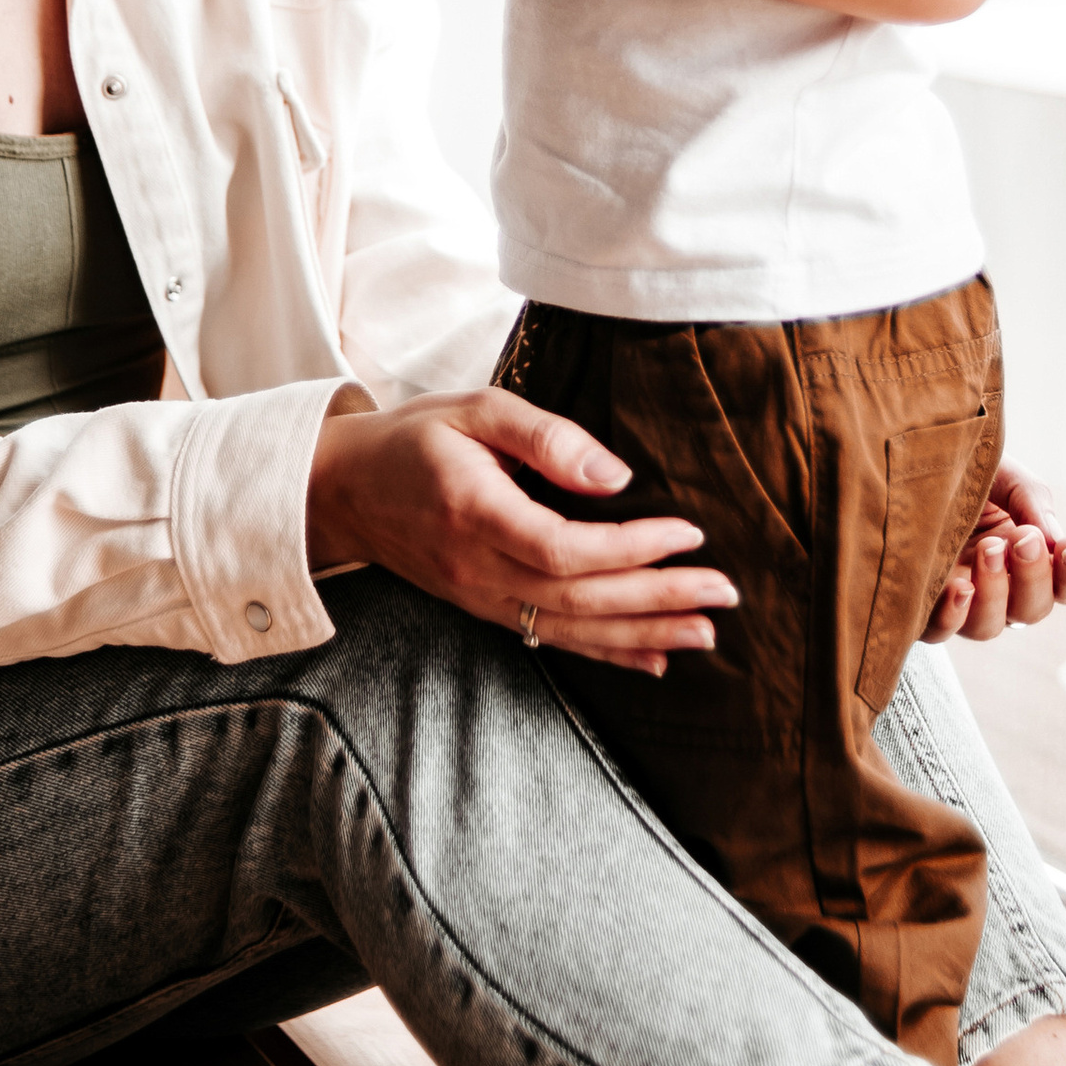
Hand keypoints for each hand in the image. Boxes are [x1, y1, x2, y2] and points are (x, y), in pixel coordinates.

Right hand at [305, 388, 737, 675]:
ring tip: (705, 633)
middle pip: (576, 598)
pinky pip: (548, 637)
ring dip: (642, 634)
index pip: (562, 548)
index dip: (630, 548)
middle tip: (724, 592)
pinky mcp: (482, 607)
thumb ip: (546, 437)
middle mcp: (476, 567)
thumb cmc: (413, 438)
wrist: (342, 490)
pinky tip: (653, 656)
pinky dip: (605, 650)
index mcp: (474, 511)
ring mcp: (477, 595)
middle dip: (657, 598)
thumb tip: (616, 477)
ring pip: (568, 629)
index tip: (687, 532)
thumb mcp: (475, 408)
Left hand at [921, 464, 1065, 642]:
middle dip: (1034, 575)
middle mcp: (1000, 588)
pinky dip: (951, 616)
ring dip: (995, 593)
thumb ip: (1033, 503)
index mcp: (1029, 558)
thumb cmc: (966, 471)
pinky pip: (939, 631)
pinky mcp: (921, 606)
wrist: (911, 459)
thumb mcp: (1007, 477)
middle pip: (1033, 609)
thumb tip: (1054, 542)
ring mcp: (961, 601)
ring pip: (989, 627)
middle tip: (1023, 538)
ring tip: (988, 548)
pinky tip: (959, 587)